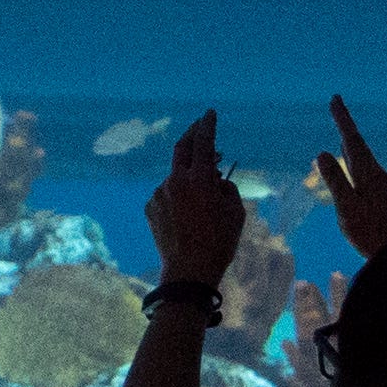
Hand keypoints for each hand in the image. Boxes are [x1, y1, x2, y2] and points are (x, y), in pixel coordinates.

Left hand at [145, 111, 247, 295]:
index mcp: (199, 179)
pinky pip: (167, 194)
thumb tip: (215, 179)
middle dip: (191, 134)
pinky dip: (178, 194)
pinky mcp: (151, 208)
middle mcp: (175, 181)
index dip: (207, 125)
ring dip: (188, 175)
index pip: (203, 142)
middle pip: (181, 148)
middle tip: (199, 126)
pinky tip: (189, 213)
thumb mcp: (236, 213)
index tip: (209, 113)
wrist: (188, 272)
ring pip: (176, 175)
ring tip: (204, 192)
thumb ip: (226, 188)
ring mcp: (160, 194)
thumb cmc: (219, 243)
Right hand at [311, 95, 386, 260]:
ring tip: (343, 130)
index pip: (352, 140)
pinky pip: (366, 168)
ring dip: (351, 141)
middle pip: (359, 144)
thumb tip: (321, 153)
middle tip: (336, 105)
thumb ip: (335, 180)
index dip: (343, 119)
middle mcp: (378, 174)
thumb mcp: (347, 207)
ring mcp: (383, 185)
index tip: (335, 99)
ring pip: (363, 156)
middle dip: (346, 125)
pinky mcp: (383, 195)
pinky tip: (353, 163)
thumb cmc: (370, 233)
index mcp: (369, 173)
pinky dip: (355, 158)